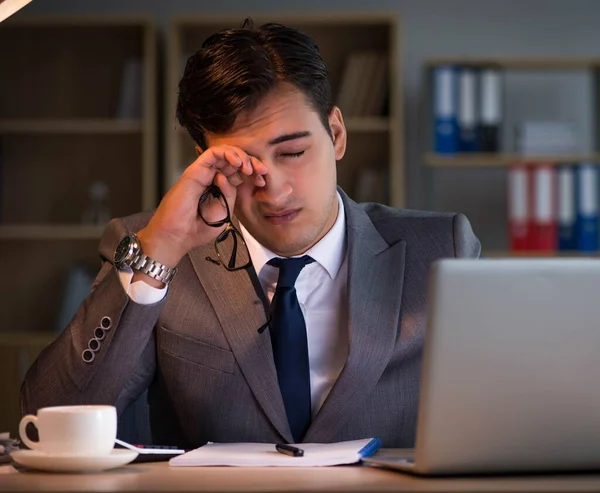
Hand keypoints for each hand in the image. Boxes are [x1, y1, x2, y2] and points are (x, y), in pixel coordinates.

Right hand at [136, 146, 266, 274]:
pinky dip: (227, 153)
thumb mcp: (224, 212)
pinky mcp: (195, 170)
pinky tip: (236, 162)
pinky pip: (212, 153)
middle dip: (251, 163)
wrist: (179, 236)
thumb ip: (230, 195)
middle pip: (235, 161)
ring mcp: (204, 173)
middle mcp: (213, 178)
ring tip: (248, 168)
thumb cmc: (198, 228)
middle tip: (261, 172)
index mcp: (221, 188)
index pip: (240, 173)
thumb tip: (229, 178)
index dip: (254, 174)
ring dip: (241, 156)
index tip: (263, 181)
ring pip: (225, 153)